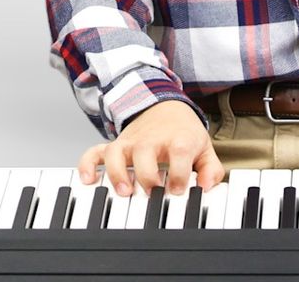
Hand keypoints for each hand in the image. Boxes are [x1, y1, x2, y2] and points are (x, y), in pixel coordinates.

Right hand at [76, 99, 224, 196]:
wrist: (164, 106)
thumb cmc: (183, 132)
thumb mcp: (203, 147)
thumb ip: (210, 169)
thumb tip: (206, 187)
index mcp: (177, 138)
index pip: (178, 152)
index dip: (178, 174)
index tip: (177, 189)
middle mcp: (152, 139)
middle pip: (145, 153)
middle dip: (148, 177)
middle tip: (153, 193)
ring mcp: (131, 142)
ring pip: (117, 153)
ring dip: (118, 173)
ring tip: (124, 191)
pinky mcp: (117, 145)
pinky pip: (95, 152)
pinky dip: (88, 164)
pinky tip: (88, 180)